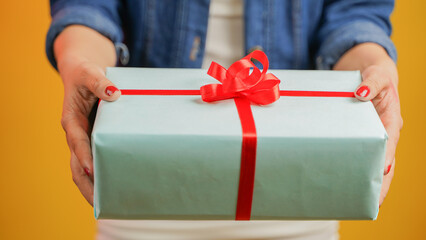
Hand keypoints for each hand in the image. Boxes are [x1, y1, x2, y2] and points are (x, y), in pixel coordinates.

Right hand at [54, 26, 117, 204]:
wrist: (81, 74)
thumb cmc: (85, 74)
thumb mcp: (90, 73)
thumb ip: (100, 82)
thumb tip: (114, 93)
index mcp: (72, 119)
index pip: (77, 141)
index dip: (84, 155)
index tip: (93, 169)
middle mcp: (76, 134)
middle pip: (77, 164)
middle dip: (87, 183)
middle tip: (100, 202)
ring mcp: (84, 139)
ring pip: (83, 168)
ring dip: (92, 185)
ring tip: (106, 203)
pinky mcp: (92, 140)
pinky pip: (94, 161)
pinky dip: (99, 176)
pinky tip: (112, 187)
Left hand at [333, 43, 402, 205]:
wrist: (371, 78)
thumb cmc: (374, 77)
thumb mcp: (375, 74)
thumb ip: (371, 82)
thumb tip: (360, 94)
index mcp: (390, 120)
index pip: (390, 142)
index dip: (387, 157)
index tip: (383, 172)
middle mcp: (384, 133)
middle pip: (386, 161)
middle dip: (381, 182)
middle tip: (373, 202)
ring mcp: (374, 138)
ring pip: (374, 164)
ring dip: (370, 183)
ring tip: (362, 203)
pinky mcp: (362, 140)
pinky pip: (362, 157)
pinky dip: (358, 171)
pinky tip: (348, 186)